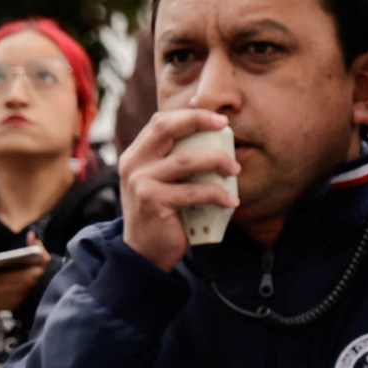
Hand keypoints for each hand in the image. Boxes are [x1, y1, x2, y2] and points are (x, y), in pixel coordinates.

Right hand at [119, 109, 239, 271]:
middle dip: (200, 121)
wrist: (145, 252)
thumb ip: (178, 160)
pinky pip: (193, 192)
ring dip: (216, 160)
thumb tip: (220, 142)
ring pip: (185, 160)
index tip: (220, 120)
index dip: (191, 115)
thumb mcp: (165, 181)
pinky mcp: (152, 201)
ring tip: (234, 170)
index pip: (161, 121)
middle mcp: (133, 163)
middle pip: (166, 128)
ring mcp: (140, 182)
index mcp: (137, 154)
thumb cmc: (163, 212)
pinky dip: (217, 194)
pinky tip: (231, 201)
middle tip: (226, 127)